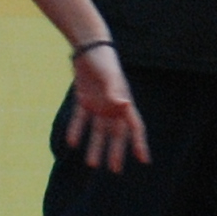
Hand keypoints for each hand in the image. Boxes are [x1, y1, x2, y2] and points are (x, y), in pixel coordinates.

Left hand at [66, 48, 150, 168]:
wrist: (87, 46)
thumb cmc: (103, 59)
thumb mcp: (109, 75)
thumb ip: (115, 90)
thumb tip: (123, 105)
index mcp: (124, 102)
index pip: (135, 127)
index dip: (139, 143)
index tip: (144, 160)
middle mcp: (113, 106)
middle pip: (116, 134)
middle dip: (116, 151)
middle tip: (114, 170)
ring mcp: (98, 103)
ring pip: (98, 130)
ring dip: (96, 145)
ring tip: (92, 163)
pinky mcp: (84, 99)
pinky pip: (81, 119)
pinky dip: (77, 130)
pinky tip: (72, 142)